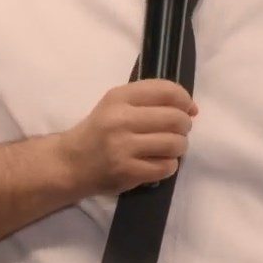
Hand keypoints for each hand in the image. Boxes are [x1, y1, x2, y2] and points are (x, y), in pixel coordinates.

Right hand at [60, 79, 197, 193]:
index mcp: (118, 97)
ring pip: (175, 144)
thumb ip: (150, 100)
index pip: (166, 91)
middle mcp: (120, 119)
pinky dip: (169, 165)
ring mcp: (123, 147)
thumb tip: (191, 108)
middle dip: (184, 126)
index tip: (188, 109)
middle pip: (175, 118)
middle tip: (177, 131)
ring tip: (168, 148)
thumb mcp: (117, 104)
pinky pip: (166, 166)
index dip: (185, 99)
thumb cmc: (100, 130)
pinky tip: (157, 162)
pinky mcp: (127, 171)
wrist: (71, 163)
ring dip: (179, 147)